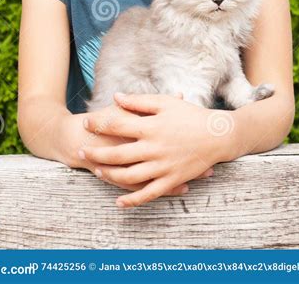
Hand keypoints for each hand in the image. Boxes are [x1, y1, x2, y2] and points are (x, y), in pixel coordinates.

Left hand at [81, 91, 231, 207]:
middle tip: (81, 151)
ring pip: (128, 176)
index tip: (85, 122)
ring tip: (96, 171)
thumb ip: (139, 101)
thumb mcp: (165, 103)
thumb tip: (116, 97)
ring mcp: (162, 166)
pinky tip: (118, 202)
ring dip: (109, 175)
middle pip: (117, 154)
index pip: (116, 125)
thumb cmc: (190, 115)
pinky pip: (148, 194)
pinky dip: (132, 200)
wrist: (217, 135)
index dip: (98, 124)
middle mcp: (154, 148)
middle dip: (96, 153)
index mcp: (151, 127)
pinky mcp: (171, 180)